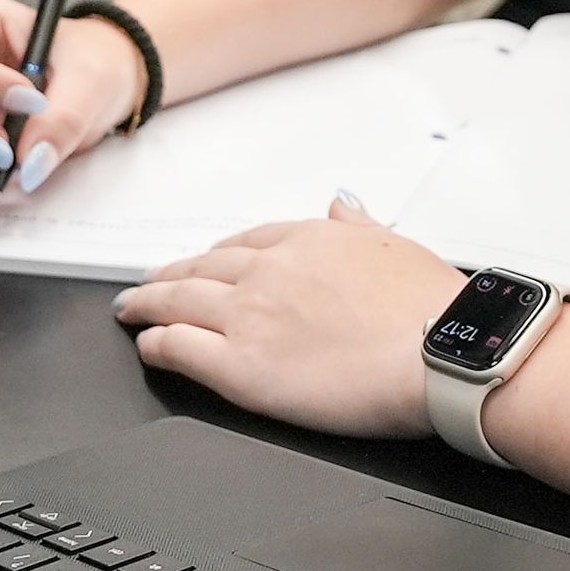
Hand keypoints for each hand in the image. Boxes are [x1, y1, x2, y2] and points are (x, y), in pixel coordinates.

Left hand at [114, 198, 465, 439]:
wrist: (438, 352)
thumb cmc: (429, 306)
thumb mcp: (395, 245)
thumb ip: (358, 225)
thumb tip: (343, 203)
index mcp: (309, 239)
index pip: (246, 244)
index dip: (216, 256)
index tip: (202, 263)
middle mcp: (271, 270)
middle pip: (203, 269)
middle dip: (171, 276)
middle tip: (148, 284)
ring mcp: (250, 317)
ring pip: (180, 302)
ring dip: (149, 303)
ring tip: (131, 308)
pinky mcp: (240, 367)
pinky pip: (179, 349)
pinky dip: (156, 343)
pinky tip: (146, 344)